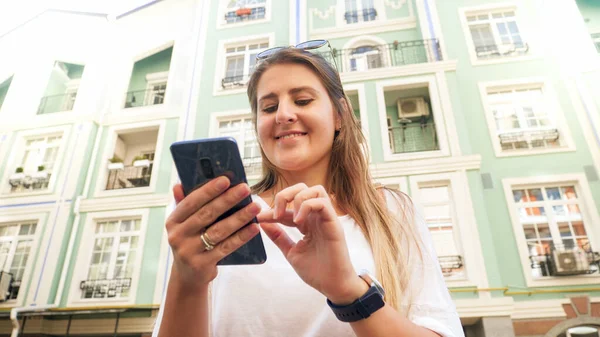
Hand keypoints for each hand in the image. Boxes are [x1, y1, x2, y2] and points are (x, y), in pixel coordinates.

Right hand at [165, 177, 260, 287]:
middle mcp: (178, 236)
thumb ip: (184, 204)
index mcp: (173, 221)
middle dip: (228, 199)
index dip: (208, 190)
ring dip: (239, 217)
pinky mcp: (202, 264)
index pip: (191, 202)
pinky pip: (226, 247)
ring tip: (255, 207)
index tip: (226, 179)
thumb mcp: (183, 225)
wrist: (188, 276)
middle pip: (206, 214)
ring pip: (218, 231)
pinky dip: (241, 236)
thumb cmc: (190, 242)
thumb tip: (179, 184)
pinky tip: (254, 227)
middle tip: (245, 188)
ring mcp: (189, 251)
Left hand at [257, 183, 367, 304]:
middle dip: (285, 195)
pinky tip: (298, 222)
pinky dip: (307, 206)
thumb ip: (278, 237)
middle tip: (275, 213)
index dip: (272, 209)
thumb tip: (262, 222)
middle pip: (303, 188)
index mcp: (307, 223)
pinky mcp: (334, 223)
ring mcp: (326, 218)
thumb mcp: (291, 252)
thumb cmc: (316, 271)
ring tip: (289, 218)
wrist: (332, 286)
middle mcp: (317, 217)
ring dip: (297, 198)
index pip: (289, 206)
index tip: (260, 218)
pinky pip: (322, 202)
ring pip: (315, 190)